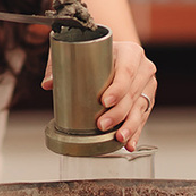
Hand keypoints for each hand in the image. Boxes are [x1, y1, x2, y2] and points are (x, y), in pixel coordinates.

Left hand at [42, 39, 156, 151]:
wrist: (113, 54)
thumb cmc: (95, 52)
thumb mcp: (76, 52)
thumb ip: (59, 64)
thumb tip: (48, 84)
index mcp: (131, 52)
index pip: (126, 71)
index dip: (118, 88)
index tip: (104, 102)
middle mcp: (143, 69)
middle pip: (132, 94)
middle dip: (118, 113)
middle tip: (101, 124)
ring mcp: (147, 86)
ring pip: (139, 109)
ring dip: (129, 126)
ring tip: (117, 138)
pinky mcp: (146, 101)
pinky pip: (142, 118)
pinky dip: (135, 132)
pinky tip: (128, 144)